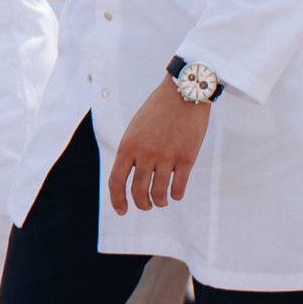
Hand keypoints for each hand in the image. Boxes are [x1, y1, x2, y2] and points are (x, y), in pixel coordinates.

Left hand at [105, 79, 212, 214]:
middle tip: (146, 205)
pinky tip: (175, 193)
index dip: (117, 200)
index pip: (116, 181)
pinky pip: (178, 187)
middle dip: (141, 204)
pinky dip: (176, 195)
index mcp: (128, 145)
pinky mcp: (186, 158)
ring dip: (159, 202)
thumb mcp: (135, 127)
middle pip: (138, 192)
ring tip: (161, 201)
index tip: (122, 210)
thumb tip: (131, 176)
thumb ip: (132, 150)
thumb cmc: (158, 109)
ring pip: (159, 194)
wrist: (183, 92)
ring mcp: (166, 157)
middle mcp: (145, 153)